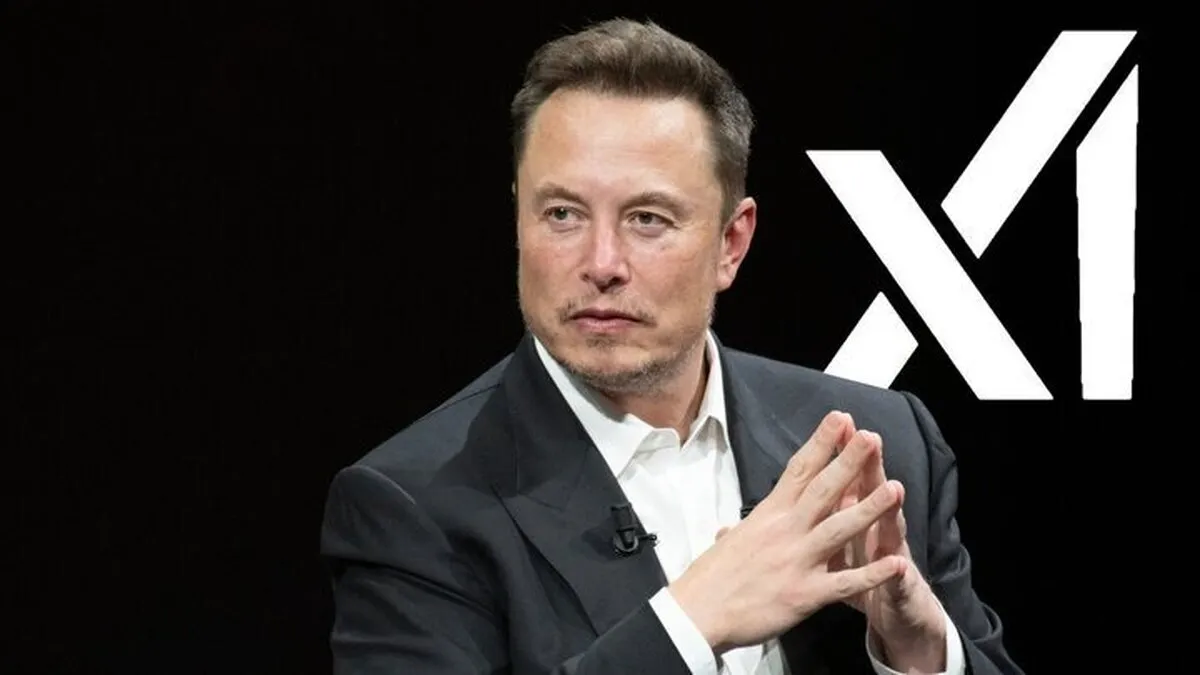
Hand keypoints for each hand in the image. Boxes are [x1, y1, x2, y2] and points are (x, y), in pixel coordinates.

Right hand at [667, 411, 906, 654]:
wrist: (697, 613)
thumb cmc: (709, 579)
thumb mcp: (728, 543)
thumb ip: (739, 532)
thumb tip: (731, 530)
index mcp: (769, 514)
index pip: (799, 469)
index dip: (822, 442)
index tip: (839, 419)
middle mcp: (786, 530)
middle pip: (824, 489)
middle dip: (849, 461)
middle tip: (870, 436)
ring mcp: (798, 560)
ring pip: (840, 528)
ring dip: (870, 507)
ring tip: (895, 487)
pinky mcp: (805, 593)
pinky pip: (845, 582)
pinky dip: (873, 574)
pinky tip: (896, 563)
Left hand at [829, 429, 946, 672]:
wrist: (901, 615)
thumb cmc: (863, 573)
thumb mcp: (838, 541)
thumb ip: (825, 513)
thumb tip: (800, 484)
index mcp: (853, 517)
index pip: (847, 478)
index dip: (841, 452)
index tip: (836, 422)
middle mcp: (876, 529)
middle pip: (872, 493)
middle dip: (870, 467)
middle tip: (869, 438)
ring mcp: (890, 557)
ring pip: (890, 530)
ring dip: (890, 511)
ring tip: (895, 489)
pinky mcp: (898, 588)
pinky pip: (896, 583)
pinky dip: (895, 575)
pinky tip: (900, 566)